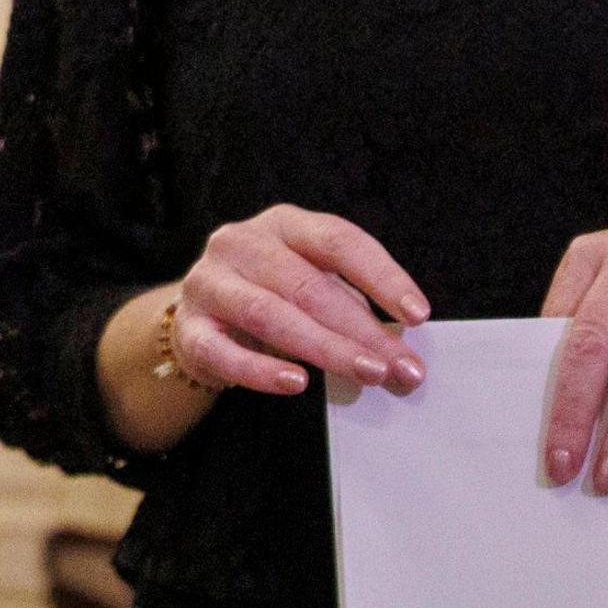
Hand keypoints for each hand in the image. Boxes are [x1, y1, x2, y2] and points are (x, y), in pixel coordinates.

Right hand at [167, 204, 431, 399]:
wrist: (199, 318)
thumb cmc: (271, 298)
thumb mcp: (311, 286)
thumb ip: (352, 309)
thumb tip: (402, 357)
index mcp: (282, 224)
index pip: (338, 241)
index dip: (382, 276)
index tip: (418, 315)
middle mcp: (241, 243)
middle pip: (308, 285)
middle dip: (361, 329)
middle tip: (399, 367)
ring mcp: (209, 282)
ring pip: (270, 314)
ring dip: (324, 348)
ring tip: (366, 374)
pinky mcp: (188, 327)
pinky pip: (224, 351)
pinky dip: (262, 370)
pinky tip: (296, 383)